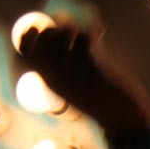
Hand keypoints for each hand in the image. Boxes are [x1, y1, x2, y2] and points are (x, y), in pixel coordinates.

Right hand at [14, 22, 149, 134]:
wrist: (124, 120)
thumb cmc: (104, 101)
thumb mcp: (78, 85)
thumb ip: (69, 66)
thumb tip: (67, 40)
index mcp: (50, 81)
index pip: (26, 50)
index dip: (31, 33)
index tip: (49, 29)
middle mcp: (57, 76)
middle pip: (40, 39)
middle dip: (54, 28)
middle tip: (74, 33)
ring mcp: (73, 73)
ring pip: (60, 37)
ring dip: (73, 28)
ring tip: (89, 36)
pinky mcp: (92, 69)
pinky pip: (83, 40)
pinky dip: (91, 31)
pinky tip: (101, 33)